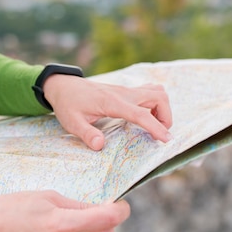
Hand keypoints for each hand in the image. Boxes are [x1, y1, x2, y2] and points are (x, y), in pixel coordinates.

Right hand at [0, 191, 130, 231]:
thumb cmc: (12, 206)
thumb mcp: (47, 196)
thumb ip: (77, 205)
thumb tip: (101, 208)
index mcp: (60, 225)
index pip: (106, 221)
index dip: (120, 210)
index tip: (121, 203)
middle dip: (109, 221)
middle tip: (102, 205)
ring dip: (92, 229)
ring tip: (74, 215)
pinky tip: (58, 227)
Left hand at [43, 75, 172, 149]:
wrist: (64, 85)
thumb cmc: (68, 104)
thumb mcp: (72, 122)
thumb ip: (86, 134)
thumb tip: (100, 145)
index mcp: (112, 102)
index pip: (141, 114)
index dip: (156, 126)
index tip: (167, 139)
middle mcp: (124, 93)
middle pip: (158, 97)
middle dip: (166, 117)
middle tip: (158, 134)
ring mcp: (127, 90)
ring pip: (157, 91)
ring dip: (162, 108)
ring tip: (153, 124)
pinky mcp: (127, 90)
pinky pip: (150, 90)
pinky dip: (156, 102)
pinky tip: (146, 115)